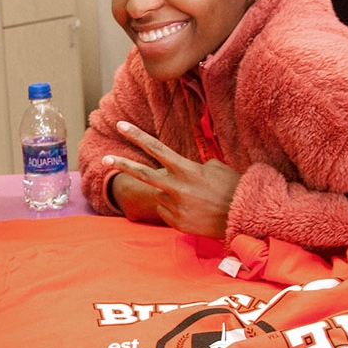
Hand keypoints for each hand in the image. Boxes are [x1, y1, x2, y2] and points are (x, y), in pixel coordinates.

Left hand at [102, 121, 238, 238]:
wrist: (243, 218)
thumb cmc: (233, 189)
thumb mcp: (216, 169)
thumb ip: (195, 166)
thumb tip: (183, 171)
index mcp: (185, 169)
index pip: (155, 148)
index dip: (136, 135)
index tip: (121, 125)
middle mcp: (175, 187)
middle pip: (142, 173)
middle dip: (121, 164)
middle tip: (104, 159)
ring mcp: (173, 206)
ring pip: (161, 194)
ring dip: (171, 194)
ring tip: (196, 199)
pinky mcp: (175, 222)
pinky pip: (167, 211)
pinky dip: (176, 209)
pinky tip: (194, 211)